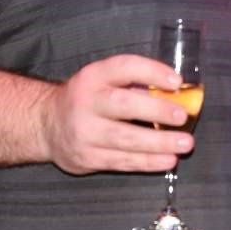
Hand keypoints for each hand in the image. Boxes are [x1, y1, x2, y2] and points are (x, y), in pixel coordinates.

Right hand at [38, 54, 195, 175]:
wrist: (46, 125)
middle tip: (182, 116)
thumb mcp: (103, 81)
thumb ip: (136, 85)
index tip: (177, 82)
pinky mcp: (85, 158)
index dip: (152, 72)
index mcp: (93, 76)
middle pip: (123, 105)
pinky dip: (147, 162)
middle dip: (156, 110)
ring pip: (124, 139)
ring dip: (158, 143)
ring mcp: (84, 132)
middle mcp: (85, 102)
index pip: (124, 67)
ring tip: (184, 144)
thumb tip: (179, 95)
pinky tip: (168, 160)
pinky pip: (121, 161)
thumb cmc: (88, 99)